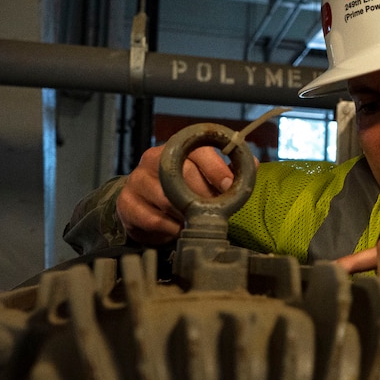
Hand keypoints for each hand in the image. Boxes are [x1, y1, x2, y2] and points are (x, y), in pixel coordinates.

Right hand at [115, 144, 235, 244]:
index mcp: (177, 148)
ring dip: (185, 215)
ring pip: (166, 199)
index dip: (216, 168)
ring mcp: (137, 180)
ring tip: (195, 222)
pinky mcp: (126, 204)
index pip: (198, 150)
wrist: (142, 204)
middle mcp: (154, 159)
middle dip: (203, 196)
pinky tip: (176, 230)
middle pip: (182, 174)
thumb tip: (253, 164)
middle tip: (215, 212)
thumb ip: (228, 170)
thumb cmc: (181, 189)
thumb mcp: (204, 176)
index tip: (228, 187)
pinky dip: (169, 228)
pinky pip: (152, 219)